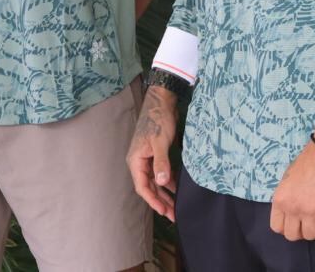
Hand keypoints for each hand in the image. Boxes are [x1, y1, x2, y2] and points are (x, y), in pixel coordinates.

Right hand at [126, 85, 178, 220]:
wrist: (161, 101)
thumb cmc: (158, 119)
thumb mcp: (160, 142)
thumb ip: (161, 163)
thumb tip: (162, 183)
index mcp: (136, 160)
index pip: (142, 186)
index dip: (153, 200)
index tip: (164, 211)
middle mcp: (139, 161)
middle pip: (149, 186)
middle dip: (161, 201)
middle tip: (174, 214)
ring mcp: (147, 158)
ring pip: (155, 181)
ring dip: (165, 193)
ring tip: (176, 206)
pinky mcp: (156, 154)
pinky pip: (161, 172)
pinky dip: (169, 181)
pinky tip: (177, 189)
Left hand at [269, 138, 314, 240]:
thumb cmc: (311, 159)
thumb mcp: (289, 178)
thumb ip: (288, 197)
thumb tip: (292, 210)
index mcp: (280, 198)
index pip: (276, 227)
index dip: (288, 228)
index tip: (297, 224)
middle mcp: (292, 207)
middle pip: (292, 235)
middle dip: (303, 232)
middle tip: (312, 223)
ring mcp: (309, 211)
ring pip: (311, 236)